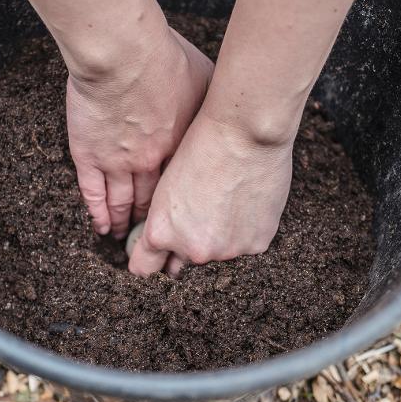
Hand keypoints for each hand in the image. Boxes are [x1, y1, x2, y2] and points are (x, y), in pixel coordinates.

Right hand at [67, 28, 212, 237]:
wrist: (124, 54)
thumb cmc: (165, 58)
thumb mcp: (204, 79)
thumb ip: (210, 100)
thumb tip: (223, 107)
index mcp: (181, 146)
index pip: (185, 186)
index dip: (185, 204)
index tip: (187, 216)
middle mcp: (152, 162)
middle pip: (156, 201)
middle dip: (156, 222)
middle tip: (158, 239)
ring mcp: (118, 162)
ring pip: (123, 202)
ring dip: (125, 222)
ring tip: (125, 238)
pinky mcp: (90, 155)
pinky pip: (94, 193)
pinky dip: (98, 212)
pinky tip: (102, 226)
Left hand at [128, 109, 292, 274]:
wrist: (246, 132)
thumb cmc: (201, 146)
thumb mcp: (165, 185)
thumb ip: (163, 221)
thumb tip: (161, 242)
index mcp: (162, 234)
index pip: (143, 269)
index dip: (148, 259)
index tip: (152, 253)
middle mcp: (193, 251)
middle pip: (182, 265)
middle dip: (185, 248)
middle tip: (197, 216)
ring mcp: (228, 251)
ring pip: (217, 253)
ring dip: (219, 237)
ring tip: (226, 199)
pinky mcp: (256, 244)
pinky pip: (245, 244)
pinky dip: (245, 229)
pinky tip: (245, 200)